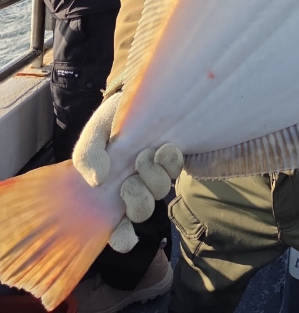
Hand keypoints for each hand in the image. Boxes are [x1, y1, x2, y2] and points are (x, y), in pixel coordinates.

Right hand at [72, 93, 183, 251]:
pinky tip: (162, 148)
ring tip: (144, 155)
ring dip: (152, 176)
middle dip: (137, 199)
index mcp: (111, 191)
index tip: (123, 227)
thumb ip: (87, 156)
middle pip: (141, 212)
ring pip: (160, 193)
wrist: (134, 96)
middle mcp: (135, 187)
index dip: (123, 237)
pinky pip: (175, 170)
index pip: (118, 230)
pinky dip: (169, 162)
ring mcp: (155, 173)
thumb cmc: (110, 121)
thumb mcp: (93, 134)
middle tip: (130, 178)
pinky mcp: (172, 158)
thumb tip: (98, 181)